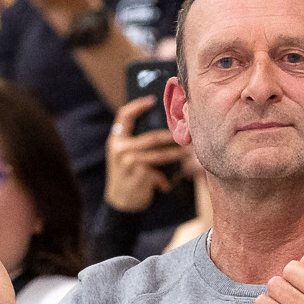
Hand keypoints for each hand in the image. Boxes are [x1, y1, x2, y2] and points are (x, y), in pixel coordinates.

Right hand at [105, 96, 188, 212]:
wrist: (119, 204)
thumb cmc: (127, 178)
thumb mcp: (124, 158)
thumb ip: (136, 146)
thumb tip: (166, 133)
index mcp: (115, 141)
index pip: (124, 115)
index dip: (138, 106)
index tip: (152, 100)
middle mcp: (120, 148)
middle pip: (153, 137)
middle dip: (172, 138)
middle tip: (187, 137)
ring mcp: (129, 161)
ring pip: (160, 154)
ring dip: (177, 155)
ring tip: (187, 155)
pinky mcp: (139, 174)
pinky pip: (158, 172)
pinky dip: (163, 180)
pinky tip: (165, 186)